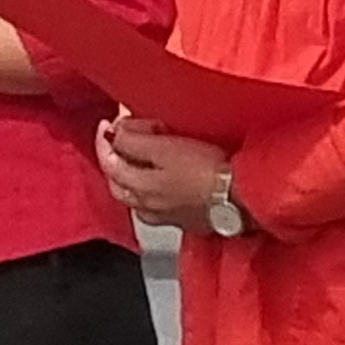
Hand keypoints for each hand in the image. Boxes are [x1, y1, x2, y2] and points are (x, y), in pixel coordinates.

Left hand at [98, 115, 228, 231]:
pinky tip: (158, 183)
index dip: (105, 140)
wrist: (240, 197)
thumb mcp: (166, 147)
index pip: (109, 162)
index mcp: (138, 186)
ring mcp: (164, 216)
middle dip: (113, 159)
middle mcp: (146, 206)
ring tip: (136, 159)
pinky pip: (154, 205)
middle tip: (119, 139)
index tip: (107, 124)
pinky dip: (149, 189)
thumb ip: (135, 141)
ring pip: (134, 196)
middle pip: (117, 182)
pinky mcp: (183, 220)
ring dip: (130, 176)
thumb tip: (115, 134)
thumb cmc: (206, 170)